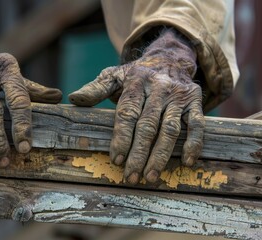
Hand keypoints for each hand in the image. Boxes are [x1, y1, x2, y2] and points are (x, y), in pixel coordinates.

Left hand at [69, 29, 204, 183]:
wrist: (169, 58)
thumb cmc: (137, 74)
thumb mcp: (114, 75)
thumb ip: (96, 88)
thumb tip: (74, 99)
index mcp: (136, 83)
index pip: (127, 113)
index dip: (121, 138)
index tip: (116, 159)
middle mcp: (158, 88)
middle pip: (147, 125)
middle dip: (138, 154)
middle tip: (131, 176)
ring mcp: (178, 96)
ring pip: (170, 129)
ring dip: (161, 155)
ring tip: (151, 177)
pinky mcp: (195, 101)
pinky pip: (198, 124)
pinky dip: (194, 143)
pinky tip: (187, 162)